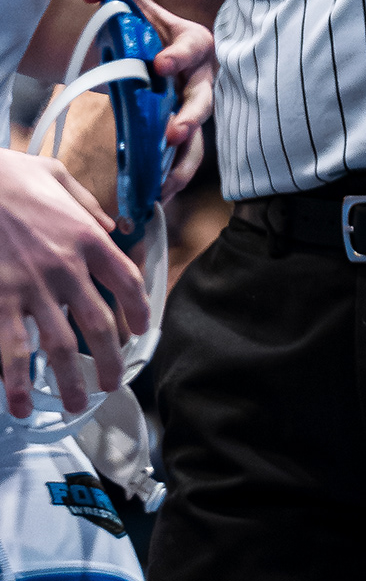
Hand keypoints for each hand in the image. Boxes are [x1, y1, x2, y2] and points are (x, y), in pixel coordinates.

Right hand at [0, 147, 146, 419]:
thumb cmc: (9, 175)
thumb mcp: (58, 176)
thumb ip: (87, 205)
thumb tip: (111, 226)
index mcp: (87, 235)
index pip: (127, 280)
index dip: (137, 311)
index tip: (138, 331)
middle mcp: (65, 266)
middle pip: (98, 324)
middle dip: (109, 361)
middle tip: (111, 384)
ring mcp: (30, 286)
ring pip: (58, 346)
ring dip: (68, 381)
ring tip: (75, 405)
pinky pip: (11, 348)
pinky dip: (15, 381)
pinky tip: (19, 403)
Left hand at [83, 0, 215, 198]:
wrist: (138, 47)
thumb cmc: (137, 20)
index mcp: (192, 41)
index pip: (191, 46)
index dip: (178, 56)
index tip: (158, 65)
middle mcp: (199, 78)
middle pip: (204, 99)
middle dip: (191, 117)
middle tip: (173, 132)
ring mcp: (191, 109)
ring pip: (198, 138)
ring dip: (184, 162)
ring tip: (165, 185)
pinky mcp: (179, 134)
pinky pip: (181, 159)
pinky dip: (171, 179)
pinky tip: (154, 198)